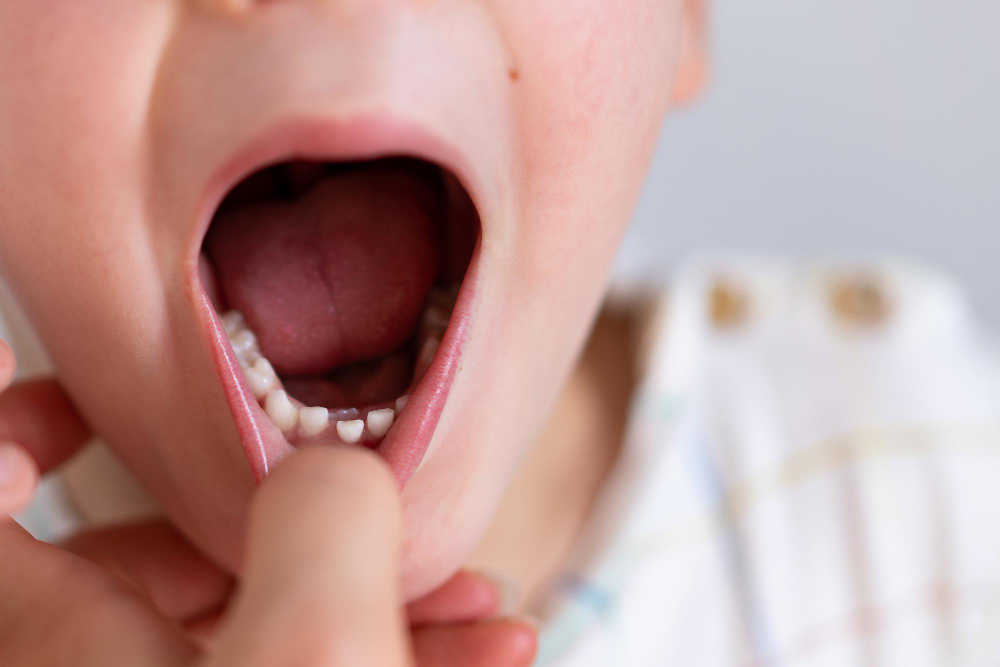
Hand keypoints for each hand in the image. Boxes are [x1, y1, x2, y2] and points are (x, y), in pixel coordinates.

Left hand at [0, 337, 536, 665]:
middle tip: (386, 508)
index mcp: (68, 638)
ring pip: (260, 622)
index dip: (19, 425)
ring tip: (480, 595)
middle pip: (171, 556)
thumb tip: (339, 472)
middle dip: (302, 522)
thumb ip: (325, 512)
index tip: (92, 389)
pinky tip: (486, 645)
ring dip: (375, 592)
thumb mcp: (315, 638)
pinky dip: (386, 649)